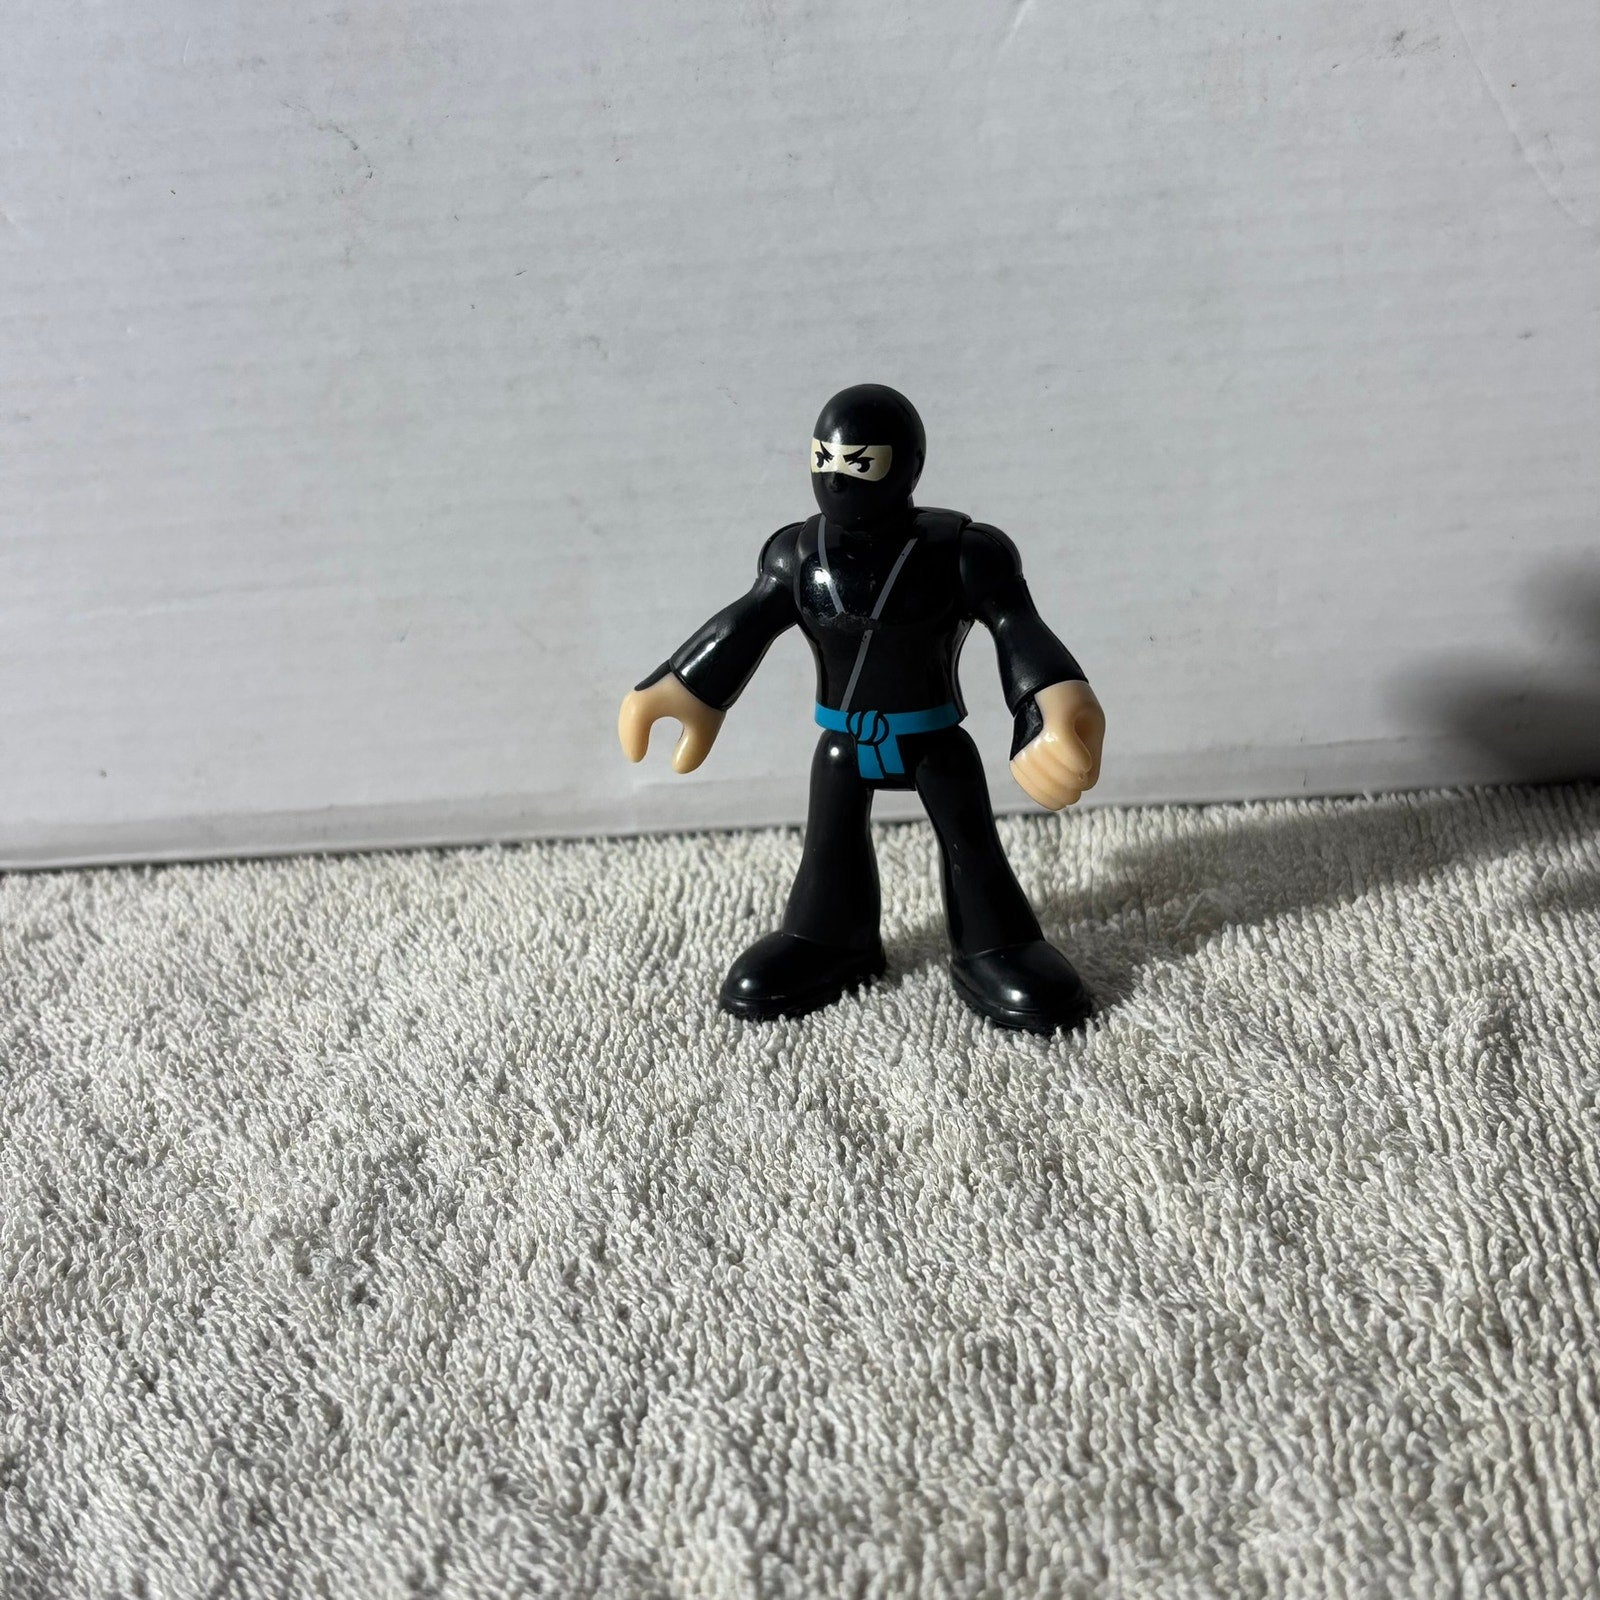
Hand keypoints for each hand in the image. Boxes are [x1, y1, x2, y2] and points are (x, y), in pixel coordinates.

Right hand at [618, 674, 725, 773]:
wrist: (721, 654)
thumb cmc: (708, 694)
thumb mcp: (703, 728)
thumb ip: (691, 751)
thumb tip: (679, 767)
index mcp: (649, 701)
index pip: (634, 721)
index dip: (632, 740)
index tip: (638, 758)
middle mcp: (648, 687)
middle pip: (630, 709)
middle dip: (629, 731)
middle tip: (635, 752)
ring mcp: (659, 678)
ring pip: (637, 700)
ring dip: (635, 720)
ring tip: (641, 736)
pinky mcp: (669, 675)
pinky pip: (648, 695)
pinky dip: (645, 710)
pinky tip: (657, 715)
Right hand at [1010, 680, 1104, 809]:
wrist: (1041, 690)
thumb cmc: (1074, 704)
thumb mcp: (1092, 717)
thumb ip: (1093, 747)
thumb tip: (1085, 784)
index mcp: (1058, 716)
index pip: (1065, 748)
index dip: (1082, 762)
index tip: (1086, 762)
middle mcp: (1036, 731)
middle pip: (1053, 770)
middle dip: (1070, 784)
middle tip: (1079, 784)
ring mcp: (1023, 744)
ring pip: (1038, 779)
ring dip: (1055, 793)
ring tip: (1068, 797)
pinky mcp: (1017, 754)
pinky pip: (1024, 780)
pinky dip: (1039, 794)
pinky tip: (1054, 800)